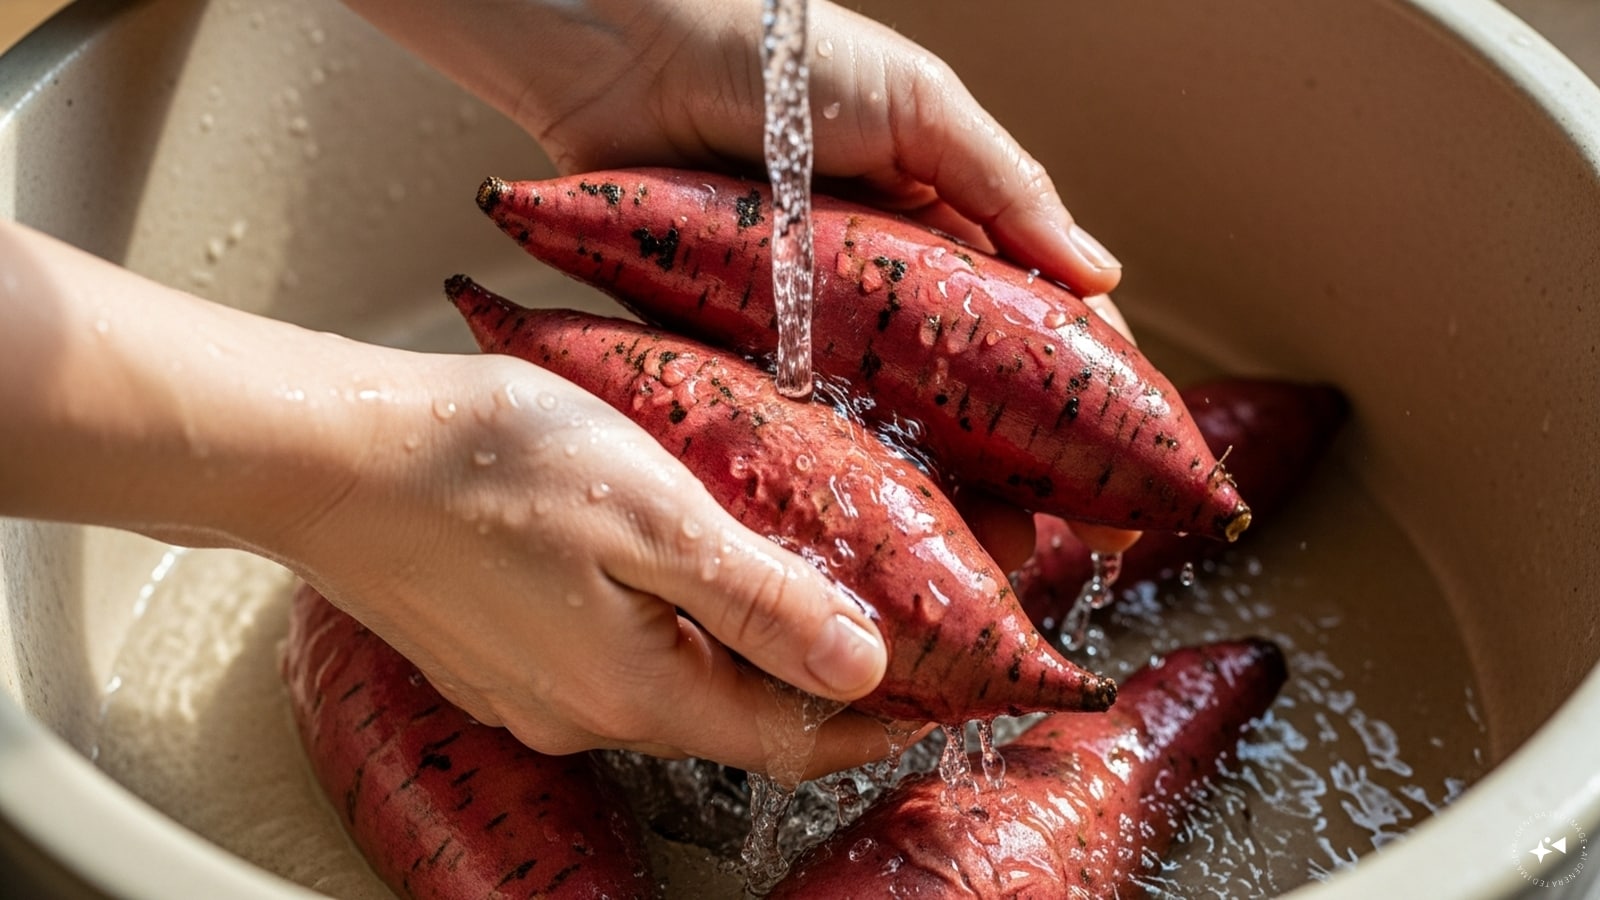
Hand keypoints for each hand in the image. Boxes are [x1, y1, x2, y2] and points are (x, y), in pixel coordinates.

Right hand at [0, 221, 897, 779]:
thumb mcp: (654, 516)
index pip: (793, 739)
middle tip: (884, 623)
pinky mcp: (498, 654)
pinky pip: (613, 660)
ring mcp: (533, 690)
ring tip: (792, 587)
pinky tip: (675, 575)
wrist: (330, 454)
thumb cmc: (483, 466)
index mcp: (637, 689)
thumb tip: (862, 667)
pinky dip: (670, 630)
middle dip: (819, 682)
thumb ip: (760, 598)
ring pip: (675, 687)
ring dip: (743, 650)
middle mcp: (586, 712)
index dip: (876, 721)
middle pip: (738, 719)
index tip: (937, 696)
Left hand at [341, 0, 1138, 564]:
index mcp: (938, 231)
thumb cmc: (783, 53)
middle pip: (962, 395)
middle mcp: (878, 290)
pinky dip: (830, 471)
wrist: (635, 53)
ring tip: (983, 552)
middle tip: (1057, 535)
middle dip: (1014, 467)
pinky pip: (792, 422)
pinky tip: (869, 522)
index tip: (1124, 456)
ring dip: (935, 489)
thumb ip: (1004, 185)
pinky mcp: (734, 349)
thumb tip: (1101, 275)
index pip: (1027, 321)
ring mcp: (807, 328)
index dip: (1077, 388)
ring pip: (885, 426)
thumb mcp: (919, 104)